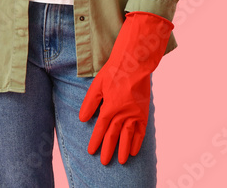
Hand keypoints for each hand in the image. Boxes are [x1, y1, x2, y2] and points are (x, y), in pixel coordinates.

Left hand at [78, 11, 173, 164]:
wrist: (135, 63)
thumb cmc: (114, 72)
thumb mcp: (97, 86)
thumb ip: (90, 103)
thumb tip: (82, 119)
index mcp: (109, 108)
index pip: (100, 130)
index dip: (95, 142)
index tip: (92, 151)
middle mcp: (122, 114)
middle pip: (113, 136)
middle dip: (108, 150)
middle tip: (105, 162)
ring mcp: (134, 114)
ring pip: (128, 137)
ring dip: (124, 150)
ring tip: (122, 161)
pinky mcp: (144, 112)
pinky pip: (141, 131)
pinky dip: (138, 141)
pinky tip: (135, 150)